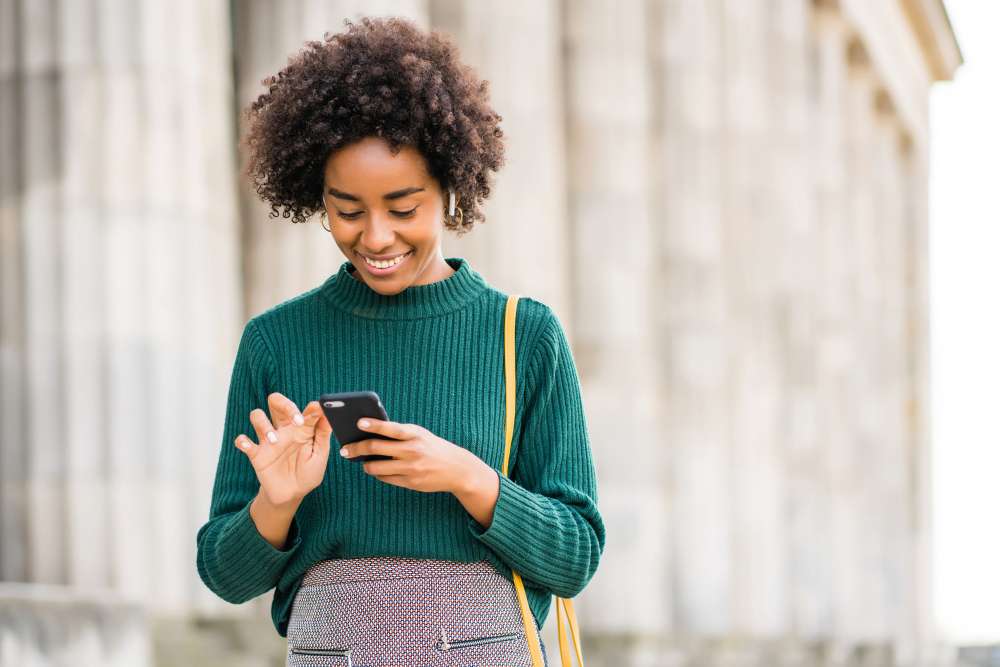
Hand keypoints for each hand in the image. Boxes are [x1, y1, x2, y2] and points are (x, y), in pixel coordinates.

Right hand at [234, 392, 332, 507]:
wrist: (291, 495)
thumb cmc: (308, 473)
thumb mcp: (319, 455)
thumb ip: (322, 435)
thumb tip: (329, 415)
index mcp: (301, 428)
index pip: (304, 410)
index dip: (311, 408)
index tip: (318, 409)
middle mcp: (283, 429)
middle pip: (276, 402)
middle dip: (283, 403)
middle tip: (295, 420)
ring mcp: (268, 440)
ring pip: (257, 415)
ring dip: (263, 424)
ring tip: (274, 441)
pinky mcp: (256, 454)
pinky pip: (243, 440)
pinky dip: (242, 440)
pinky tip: (247, 445)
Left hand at [340, 419, 480, 493]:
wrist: (456, 468)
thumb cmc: (432, 446)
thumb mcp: (420, 434)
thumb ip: (399, 432)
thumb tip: (370, 432)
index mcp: (414, 434)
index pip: (390, 428)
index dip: (373, 425)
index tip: (358, 422)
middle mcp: (412, 450)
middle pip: (376, 448)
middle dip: (356, 448)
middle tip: (345, 449)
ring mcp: (410, 468)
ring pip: (376, 467)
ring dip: (365, 464)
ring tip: (362, 461)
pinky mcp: (410, 482)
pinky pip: (384, 478)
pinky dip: (377, 473)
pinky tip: (376, 469)